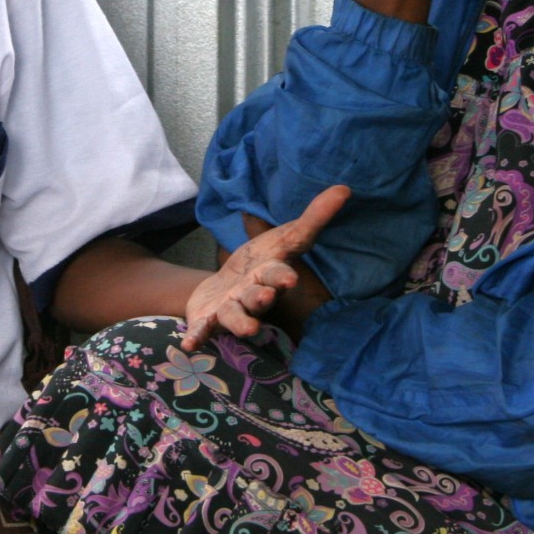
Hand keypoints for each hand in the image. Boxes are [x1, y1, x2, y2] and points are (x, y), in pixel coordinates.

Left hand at [183, 185, 349, 349]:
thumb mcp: (283, 238)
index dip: (282, 277)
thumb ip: (311, 218)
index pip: (278, 274)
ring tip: (248, 330)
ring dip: (240, 323)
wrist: (227, 286)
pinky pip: (203, 329)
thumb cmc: (260, 262)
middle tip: (265, 296)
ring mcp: (231, 310)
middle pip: (258, 298)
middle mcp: (252, 296)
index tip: (290, 279)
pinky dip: (197, 336)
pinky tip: (189, 344)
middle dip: (262, 298)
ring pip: (235, 316)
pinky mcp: (209, 320)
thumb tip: (344, 189)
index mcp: (268, 275)